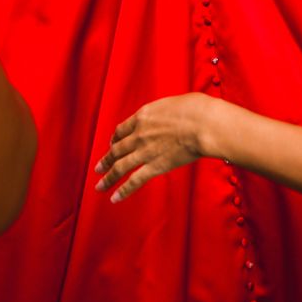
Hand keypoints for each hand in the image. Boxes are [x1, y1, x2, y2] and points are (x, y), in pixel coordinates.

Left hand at [95, 93, 221, 201]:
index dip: (115, 139)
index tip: (113, 144)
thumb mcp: (174, 103)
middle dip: (106, 160)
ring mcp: (145, 152)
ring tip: (100, 186)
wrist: (203, 123)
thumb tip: (169, 116)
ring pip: (119, 167)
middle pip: (116, 150)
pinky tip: (115, 198)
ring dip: (108, 178)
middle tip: (98, 168)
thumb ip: (164, 112)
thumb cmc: (196, 109)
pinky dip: (123, 191)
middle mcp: (139, 135)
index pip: (122, 130)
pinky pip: (134, 181)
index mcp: (143, 117)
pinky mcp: (155, 166)